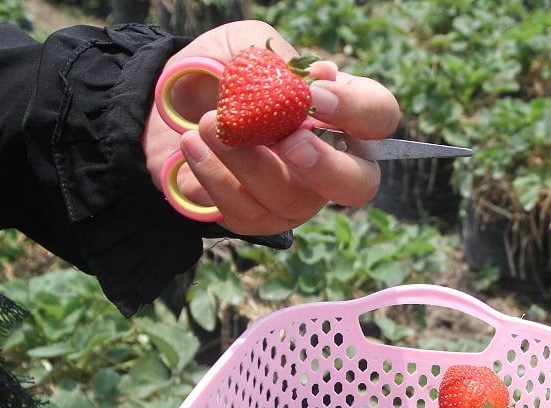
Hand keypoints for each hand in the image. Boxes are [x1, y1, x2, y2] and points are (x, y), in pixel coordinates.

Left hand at [144, 20, 400, 234]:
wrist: (172, 104)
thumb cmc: (225, 73)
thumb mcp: (246, 46)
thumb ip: (278, 59)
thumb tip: (315, 80)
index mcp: (342, 112)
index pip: (378, 116)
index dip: (357, 111)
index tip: (316, 96)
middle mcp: (332, 162)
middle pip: (360, 185)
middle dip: (327, 168)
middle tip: (289, 144)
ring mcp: (299, 197)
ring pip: (293, 200)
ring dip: (248, 163)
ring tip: (206, 125)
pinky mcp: (260, 218)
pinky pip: (247, 214)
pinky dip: (215, 179)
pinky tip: (192, 147)